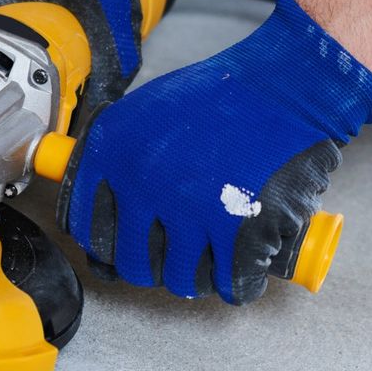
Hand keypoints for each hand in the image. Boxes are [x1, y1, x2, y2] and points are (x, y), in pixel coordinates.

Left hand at [58, 0, 371, 303]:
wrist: (284, 87)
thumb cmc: (223, 94)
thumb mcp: (148, 109)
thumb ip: (122, 155)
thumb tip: (108, 199)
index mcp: (114, 153)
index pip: (87, 227)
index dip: (105, 244)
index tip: (119, 247)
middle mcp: (144, 185)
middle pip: (132, 263)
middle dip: (152, 267)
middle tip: (170, 256)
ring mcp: (191, 211)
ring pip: (180, 279)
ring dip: (195, 277)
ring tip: (209, 259)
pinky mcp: (238, 229)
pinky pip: (231, 282)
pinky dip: (239, 282)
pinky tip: (243, 268)